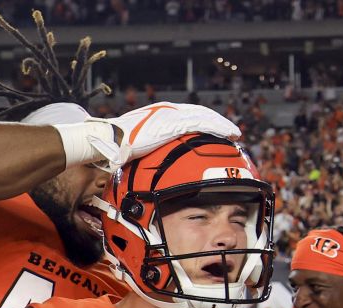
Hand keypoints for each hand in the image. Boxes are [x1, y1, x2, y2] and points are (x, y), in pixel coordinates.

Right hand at [86, 103, 240, 169]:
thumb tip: (154, 162)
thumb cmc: (118, 146)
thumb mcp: (139, 146)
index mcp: (160, 115)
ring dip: (221, 124)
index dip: (204, 122)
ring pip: (204, 117)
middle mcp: (167, 111)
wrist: (109, 140)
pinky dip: (218, 127)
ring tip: (234, 133)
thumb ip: (151, 148)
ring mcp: (171, 115)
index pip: (187, 116)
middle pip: (199, 114)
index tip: (215, 131)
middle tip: (230, 132)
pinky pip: (202, 123)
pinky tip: (229, 133)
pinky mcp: (173, 123)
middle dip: (216, 122)